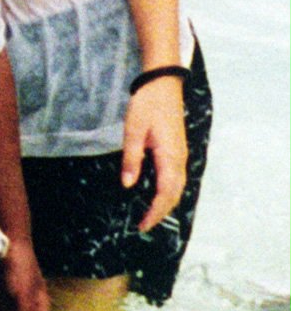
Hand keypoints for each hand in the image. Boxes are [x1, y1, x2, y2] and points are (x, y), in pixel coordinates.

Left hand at [124, 75, 188, 231]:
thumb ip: (132, 159)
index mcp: (170, 157)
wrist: (163, 84)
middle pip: (175, 194)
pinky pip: (176, 177)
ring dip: (166, 203)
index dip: (155, 212)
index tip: (142, 225)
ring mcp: (180, 154)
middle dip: (161, 212)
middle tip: (143, 225)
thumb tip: (129, 185)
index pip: (166, 193)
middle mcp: (180, 159)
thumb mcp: (133, 131)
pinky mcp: (177, 150)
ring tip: (149, 215)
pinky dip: (168, 191)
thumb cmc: (146, 105)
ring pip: (178, 187)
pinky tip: (157, 194)